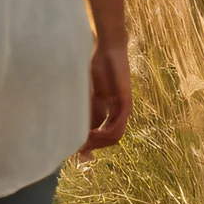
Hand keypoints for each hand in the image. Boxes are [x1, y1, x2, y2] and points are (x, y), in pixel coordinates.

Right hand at [78, 38, 130, 154]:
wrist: (107, 49)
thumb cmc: (97, 67)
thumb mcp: (90, 94)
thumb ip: (89, 111)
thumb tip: (81, 130)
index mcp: (112, 111)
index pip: (105, 136)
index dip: (93, 146)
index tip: (79, 153)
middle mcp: (120, 113)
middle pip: (111, 140)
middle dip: (94, 146)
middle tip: (79, 149)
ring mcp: (124, 109)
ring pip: (115, 136)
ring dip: (99, 142)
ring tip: (84, 141)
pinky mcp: (125, 103)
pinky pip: (117, 126)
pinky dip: (105, 133)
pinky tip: (92, 133)